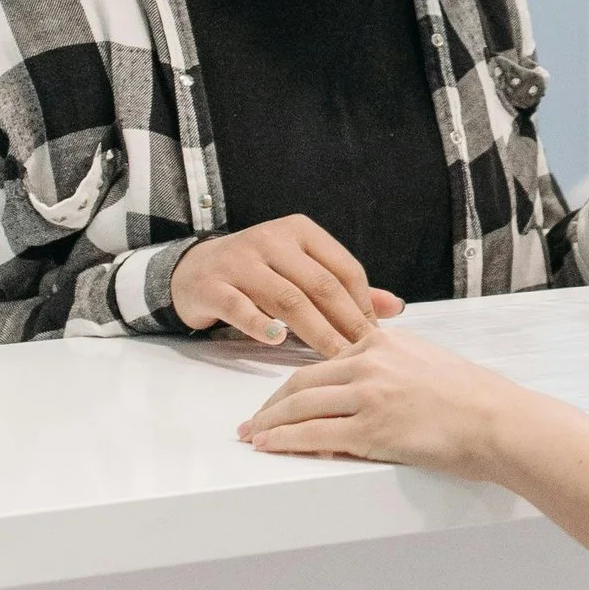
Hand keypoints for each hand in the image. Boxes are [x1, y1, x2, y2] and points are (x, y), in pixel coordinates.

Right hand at [171, 214, 403, 355]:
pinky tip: (277, 341)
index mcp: (300, 232)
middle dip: (345, 321)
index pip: (343, 268)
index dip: (363, 303)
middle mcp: (272, 240)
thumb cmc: (258, 273)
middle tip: (362, 353)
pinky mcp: (212, 285)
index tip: (375, 336)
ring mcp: (240, 261)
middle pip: (319, 284)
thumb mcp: (301, 270)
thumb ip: (345, 288)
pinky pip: (241, 307)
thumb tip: (395, 307)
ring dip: (314, 331)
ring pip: (286, 298)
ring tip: (333, 357)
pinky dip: (261, 325)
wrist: (193, 270)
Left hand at [238, 324, 533, 477]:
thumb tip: (371, 390)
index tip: (282, 393)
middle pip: (303, 380)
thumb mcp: (430, 364)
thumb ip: (396, 367)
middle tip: (255, 418)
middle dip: (272, 402)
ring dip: (269, 423)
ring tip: (253, 435)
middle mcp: (371, 363)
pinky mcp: (370, 430)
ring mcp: (369, 396)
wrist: (498, 421)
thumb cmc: (474, 400)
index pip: (327, 358)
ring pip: (300, 406)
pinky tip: (269, 446)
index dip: (297, 378)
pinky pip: (312, 435)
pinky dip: (283, 441)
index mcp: (385, 344)